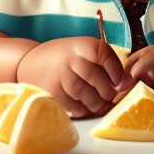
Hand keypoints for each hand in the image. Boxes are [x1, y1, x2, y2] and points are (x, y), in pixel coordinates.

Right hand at [16, 36, 134, 117]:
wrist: (28, 61)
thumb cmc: (64, 57)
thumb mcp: (81, 49)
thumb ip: (102, 60)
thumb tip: (125, 83)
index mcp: (82, 44)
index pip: (105, 55)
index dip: (116, 71)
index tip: (120, 82)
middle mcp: (70, 58)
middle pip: (96, 78)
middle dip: (107, 91)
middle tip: (109, 96)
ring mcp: (59, 75)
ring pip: (85, 94)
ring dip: (96, 103)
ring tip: (98, 103)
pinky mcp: (51, 91)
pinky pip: (73, 105)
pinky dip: (82, 109)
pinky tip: (83, 106)